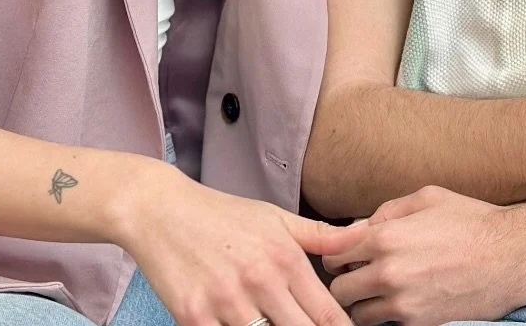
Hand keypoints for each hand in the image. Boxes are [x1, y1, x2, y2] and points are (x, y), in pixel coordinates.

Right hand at [119, 162, 359, 325]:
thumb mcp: (275, 218)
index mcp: (284, 258)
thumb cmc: (224, 216)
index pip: (325, 313)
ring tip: (276, 325)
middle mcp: (260, 282)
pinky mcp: (193, 318)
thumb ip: (318, 235)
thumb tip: (362, 236)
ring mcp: (226, 303)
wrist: (163, 212)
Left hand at [323, 186, 525, 325]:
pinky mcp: (416, 325)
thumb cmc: (471, 221)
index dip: (335, 252)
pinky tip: (400, 301)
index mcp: (386, 237)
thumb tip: (363, 227)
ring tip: (378, 291)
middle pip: (338, 288)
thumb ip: (388, 210)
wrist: (509, 257)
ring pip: (355, 314)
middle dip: (346, 280)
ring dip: (361, 303)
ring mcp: (401, 304)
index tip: (343, 253)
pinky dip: (384, 317)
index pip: (333, 252)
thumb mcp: (428, 197)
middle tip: (361, 273)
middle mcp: (387, 272)